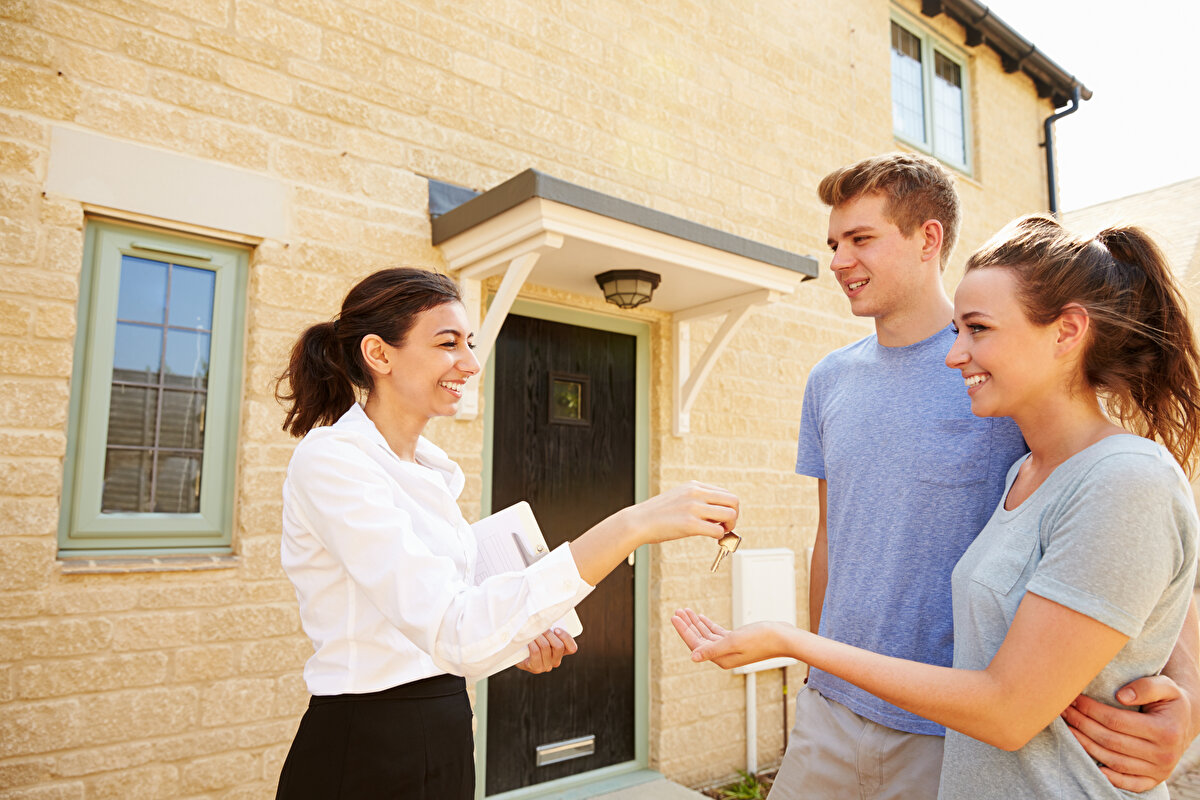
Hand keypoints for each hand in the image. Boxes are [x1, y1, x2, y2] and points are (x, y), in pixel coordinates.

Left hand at [515, 628, 577, 673]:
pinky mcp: (535, 668)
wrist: (518, 654)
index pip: (572, 648)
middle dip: (549, 634)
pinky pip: (536, 652)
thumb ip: (550, 629)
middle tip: (541, 628)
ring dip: (538, 637)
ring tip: (532, 632)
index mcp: (562, 652)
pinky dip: (532, 643)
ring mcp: (546, 666)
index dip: (566, 637)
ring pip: (546, 647)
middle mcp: (556, 661)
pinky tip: (528, 640)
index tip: (556, 629)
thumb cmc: (533, 640)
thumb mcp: (544, 634)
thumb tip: (547, 617)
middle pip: (559, 646)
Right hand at [622, 482, 738, 544]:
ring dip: (729, 527)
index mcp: (694, 486)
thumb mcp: (680, 497)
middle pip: (734, 501)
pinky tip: (711, 538)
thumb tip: (718, 513)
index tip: (722, 519)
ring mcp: (694, 508)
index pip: (726, 493)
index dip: (729, 508)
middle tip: (726, 526)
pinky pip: (718, 531)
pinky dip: (719, 536)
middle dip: (734, 516)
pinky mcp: (690, 525)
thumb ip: (698, 500)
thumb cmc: (658, 514)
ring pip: (730, 515)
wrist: (638, 522)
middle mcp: (696, 493)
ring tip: (719, 532)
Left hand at [671, 608, 791, 669]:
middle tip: (677, 611)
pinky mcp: (736, 641)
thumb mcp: (734, 642)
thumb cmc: (762, 639)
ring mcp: (730, 649)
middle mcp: (723, 656)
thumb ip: (712, 649)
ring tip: (686, 611)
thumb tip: (692, 657)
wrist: (783, 637)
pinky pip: (717, 633)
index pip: (696, 644)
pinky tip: (701, 617)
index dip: (684, 630)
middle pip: (699, 639)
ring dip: (696, 623)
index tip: (674, 616)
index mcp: (720, 658)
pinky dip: (708, 625)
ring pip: (707, 635)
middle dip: (687, 625)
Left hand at [1061, 674, 1192, 790]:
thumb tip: (1121, 697)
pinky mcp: (1154, 780)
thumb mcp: (1166, 686)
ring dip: (1084, 745)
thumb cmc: (1170, 701)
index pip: (1115, 720)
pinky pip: (1128, 783)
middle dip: (1081, 724)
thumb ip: (1146, 687)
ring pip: (1112, 760)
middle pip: (1110, 740)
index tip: (1073, 697)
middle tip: (1063, 710)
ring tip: (1067, 728)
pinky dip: (1107, 776)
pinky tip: (1087, 760)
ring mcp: (1159, 770)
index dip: (1090, 709)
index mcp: (1165, 731)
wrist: (1185, 723)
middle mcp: (1163, 754)